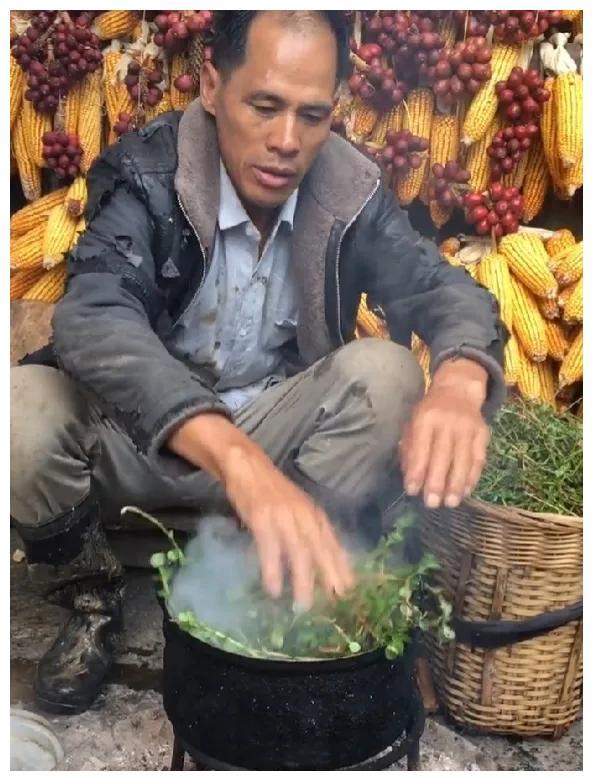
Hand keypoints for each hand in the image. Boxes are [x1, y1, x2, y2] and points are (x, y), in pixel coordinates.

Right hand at [223, 446, 355, 608]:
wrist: (246, 464)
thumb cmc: (271, 490)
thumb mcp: (297, 507)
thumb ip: (307, 530)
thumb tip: (318, 560)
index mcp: (313, 513)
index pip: (332, 542)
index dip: (341, 566)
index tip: (349, 589)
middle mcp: (303, 515)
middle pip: (321, 549)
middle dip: (329, 577)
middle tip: (334, 602)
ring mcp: (283, 516)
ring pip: (299, 552)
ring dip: (302, 581)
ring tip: (303, 606)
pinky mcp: (262, 518)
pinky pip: (270, 549)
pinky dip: (273, 571)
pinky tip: (274, 590)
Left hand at [399, 358, 490, 508]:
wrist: (458, 390)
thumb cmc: (430, 412)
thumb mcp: (413, 423)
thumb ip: (409, 449)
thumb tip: (410, 478)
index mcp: (426, 418)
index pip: (421, 449)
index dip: (417, 472)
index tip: (412, 491)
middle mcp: (448, 422)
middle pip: (443, 456)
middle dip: (437, 483)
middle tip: (432, 503)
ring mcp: (468, 428)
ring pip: (464, 460)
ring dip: (457, 485)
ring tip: (450, 503)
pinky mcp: (483, 433)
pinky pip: (479, 459)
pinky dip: (473, 477)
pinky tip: (466, 491)